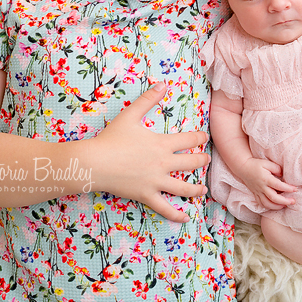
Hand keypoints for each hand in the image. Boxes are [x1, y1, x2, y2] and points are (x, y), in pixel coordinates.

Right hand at [89, 84, 210, 222]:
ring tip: (202, 190)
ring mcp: (156, 182)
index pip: (188, 140)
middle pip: (190, 163)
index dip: (199, 138)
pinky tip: (186, 218)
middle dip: (201, 161)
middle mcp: (163, 164)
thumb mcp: (130, 115)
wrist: (95, 162)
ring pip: (183, 188)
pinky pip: (165, 208)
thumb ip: (148, 99)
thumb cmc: (111, 138)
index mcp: (161, 144)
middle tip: (206, 160)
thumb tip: (163, 83)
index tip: (205, 138)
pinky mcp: (146, 195)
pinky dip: (177, 215)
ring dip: (195, 189)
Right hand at [235, 157, 295, 210]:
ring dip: (277, 206)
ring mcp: (257, 192)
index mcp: (266, 179)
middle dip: (285, 201)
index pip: (279, 186)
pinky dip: (269, 207)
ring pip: (267, 204)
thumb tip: (282, 175)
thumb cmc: (255, 164)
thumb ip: (276, 168)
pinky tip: (275, 206)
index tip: (295, 189)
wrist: (242, 167)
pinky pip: (261, 204)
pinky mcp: (255, 194)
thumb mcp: (266, 163)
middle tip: (293, 201)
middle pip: (274, 198)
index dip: (288, 188)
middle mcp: (261, 187)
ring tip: (284, 205)